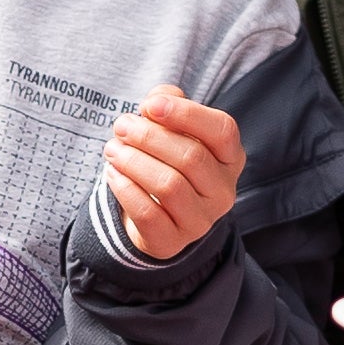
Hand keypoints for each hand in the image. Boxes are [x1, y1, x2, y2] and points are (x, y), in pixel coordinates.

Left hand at [103, 87, 242, 261]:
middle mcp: (223, 191)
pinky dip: (125, 189)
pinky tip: (113, 173)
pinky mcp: (173, 241)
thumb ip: (166, 105)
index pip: (222, 130)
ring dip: (133, 161)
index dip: (186, 113)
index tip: (149, 105)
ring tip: (112, 149)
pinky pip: (148, 213)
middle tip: (121, 126)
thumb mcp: (171, 129)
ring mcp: (201, 220)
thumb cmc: (166, 161)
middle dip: (149, 137)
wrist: (154, 214)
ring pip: (169, 185)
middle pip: (191, 157)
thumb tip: (155, 103)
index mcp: (231, 158)